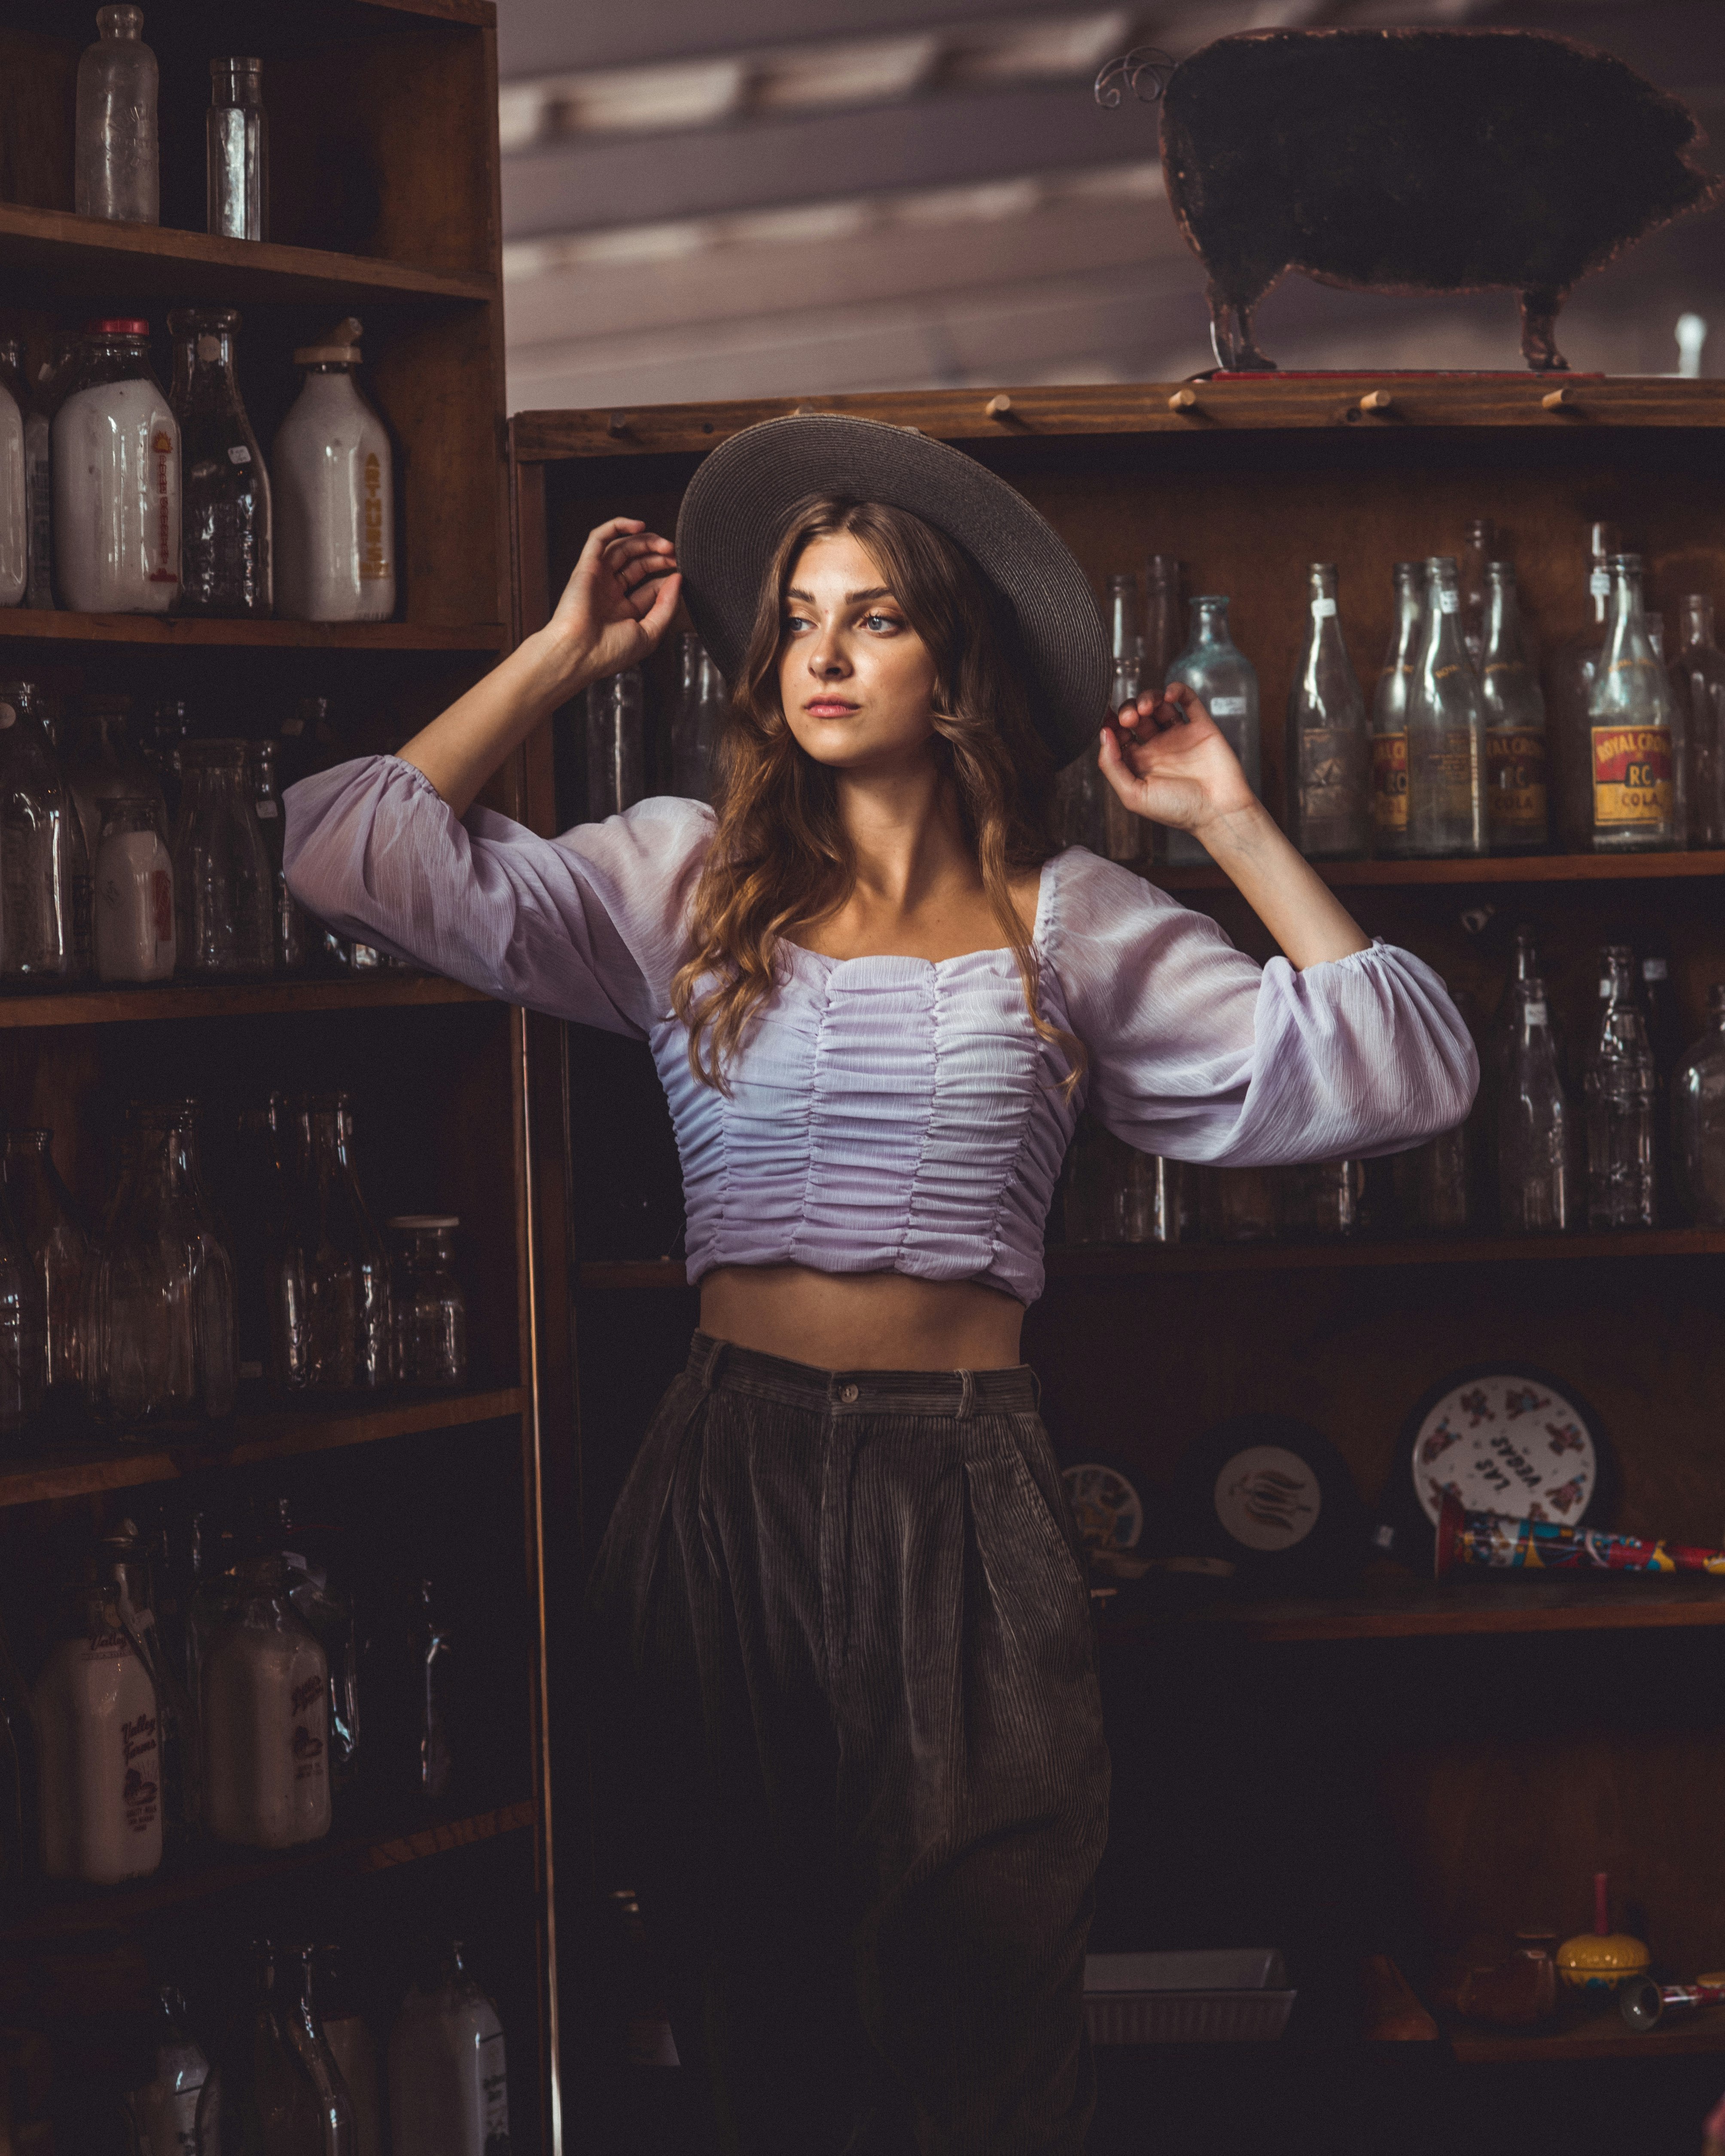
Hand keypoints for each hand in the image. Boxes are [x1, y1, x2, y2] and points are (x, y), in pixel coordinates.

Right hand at [547, 517, 681, 690]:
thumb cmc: (610, 652)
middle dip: (659, 556)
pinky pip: (600, 538)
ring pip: (623, 548)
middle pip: (638, 564)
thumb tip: (678, 579)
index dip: (667, 580)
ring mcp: (598, 578)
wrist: (579, 654)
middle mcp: (610, 593)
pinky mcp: (586, 566)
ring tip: (665, 544)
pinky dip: (617, 526)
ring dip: (646, 541)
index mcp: (624, 612)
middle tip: (675, 555)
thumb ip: (667, 606)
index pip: (650, 587)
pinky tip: (638, 526)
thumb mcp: (650, 633)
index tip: (680, 577)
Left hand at [1097, 679, 1260, 836]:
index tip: (1106, 718)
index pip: (1118, 734)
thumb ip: (1112, 766)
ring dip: (1149, 698)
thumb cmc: (1177, 810)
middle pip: (1136, 716)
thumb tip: (1104, 734)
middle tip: (1130, 718)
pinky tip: (1169, 694)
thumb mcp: (1133, 795)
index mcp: (1139, 763)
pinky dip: (1177, 690)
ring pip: (1159, 705)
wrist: (1217, 811)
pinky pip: (1188, 700)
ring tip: (1147, 707)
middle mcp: (1157, 747)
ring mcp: (1179, 735)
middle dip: (1128, 710)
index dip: (1110, 723)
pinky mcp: (1201, 726)